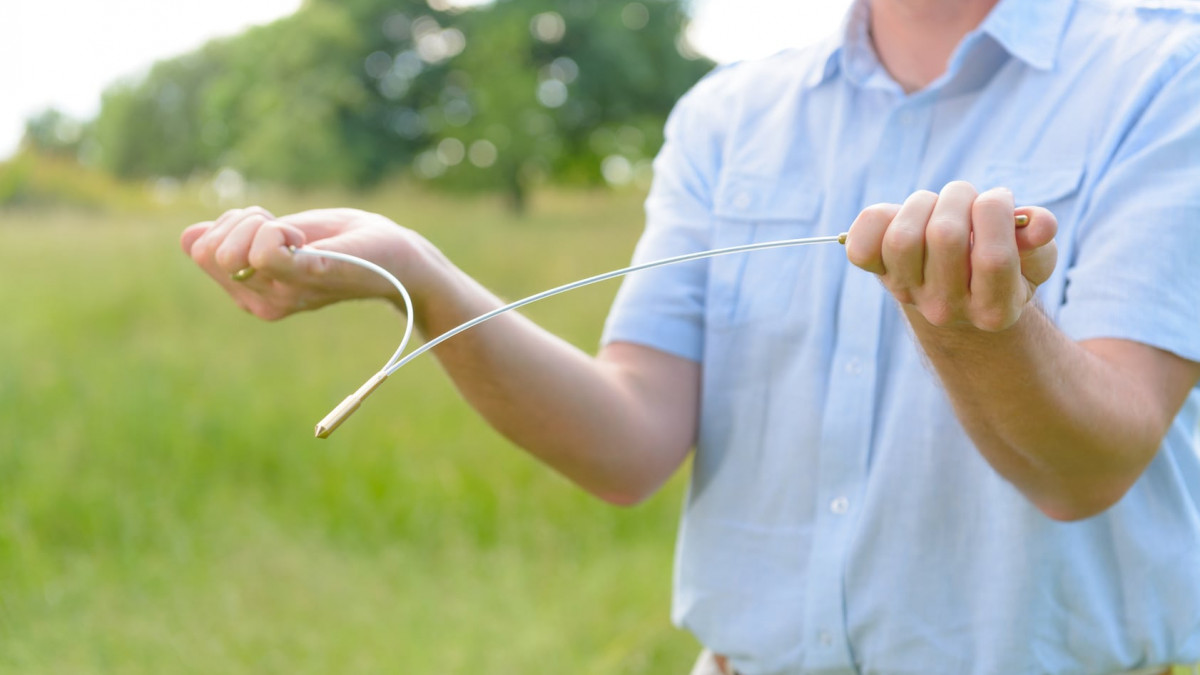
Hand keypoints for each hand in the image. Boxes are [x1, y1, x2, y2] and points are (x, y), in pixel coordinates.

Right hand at [181, 206, 436, 320]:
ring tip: (300, 235)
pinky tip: (304, 238)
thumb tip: (191, 237)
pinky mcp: (312, 277)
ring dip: (261, 222)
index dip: (229, 223)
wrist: (399, 256)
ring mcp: (285, 295)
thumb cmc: (345, 241)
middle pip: (209, 250)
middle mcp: (261, 302)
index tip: (269, 224)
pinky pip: (267, 254)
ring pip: (231, 250)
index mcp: (250, 292)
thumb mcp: (281, 234)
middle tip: (285, 227)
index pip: (199, 248)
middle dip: (239, 220)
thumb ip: (238, 238)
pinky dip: (276, 232)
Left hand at [845, 181, 1057, 330]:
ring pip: (902, 237)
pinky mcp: (878, 275)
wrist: (958, 297)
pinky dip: (878, 218)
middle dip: (960, 198)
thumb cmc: (1002, 267)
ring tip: (939, 206)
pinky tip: (903, 217)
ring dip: (923, 203)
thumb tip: (1041, 224)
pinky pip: (862, 244)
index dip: (997, 211)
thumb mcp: (1033, 258)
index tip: (1000, 198)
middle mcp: (946, 309)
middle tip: (968, 199)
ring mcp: (908, 293)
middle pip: (945, 236)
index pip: (994, 257)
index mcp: (994, 309)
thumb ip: (1039, 240)